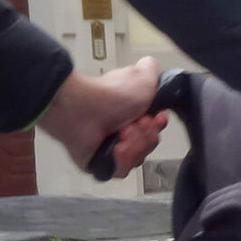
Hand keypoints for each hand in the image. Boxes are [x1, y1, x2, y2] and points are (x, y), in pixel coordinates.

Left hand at [37, 58, 166, 177]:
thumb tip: (152, 69)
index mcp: (131, 114)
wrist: (84, 109)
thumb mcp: (142, 75)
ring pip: (137, 159)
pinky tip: (115, 147)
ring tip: (121, 133)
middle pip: (148, 146)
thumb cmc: (108, 94)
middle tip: (133, 124)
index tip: (155, 119)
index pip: (155, 130)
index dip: (157, 126)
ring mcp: (111, 148)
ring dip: (134, 145)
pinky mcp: (101, 164)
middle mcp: (122, 131)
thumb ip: (152, 71)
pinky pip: (122, 171)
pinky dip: (122, 159)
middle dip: (145, 136)